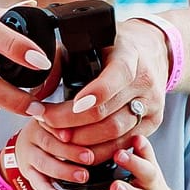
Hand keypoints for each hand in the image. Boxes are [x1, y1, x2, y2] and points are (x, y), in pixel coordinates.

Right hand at [6, 117, 82, 189]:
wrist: (28, 145)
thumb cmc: (53, 132)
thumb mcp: (61, 121)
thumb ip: (76, 122)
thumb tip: (100, 123)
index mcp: (43, 119)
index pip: (52, 122)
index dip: (62, 128)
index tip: (73, 135)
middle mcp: (33, 136)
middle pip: (49, 143)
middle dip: (70, 151)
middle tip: (89, 158)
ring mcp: (29, 155)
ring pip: (43, 163)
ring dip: (63, 171)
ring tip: (82, 176)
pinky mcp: (29, 173)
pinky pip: (37, 183)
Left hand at [35, 18, 167, 148]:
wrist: (153, 50)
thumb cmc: (113, 45)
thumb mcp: (91, 39)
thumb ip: (65, 56)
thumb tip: (37, 80)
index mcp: (130, 54)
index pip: (117, 75)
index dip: (96, 93)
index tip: (73, 104)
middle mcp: (145, 81)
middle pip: (108, 111)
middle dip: (72, 121)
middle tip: (45, 121)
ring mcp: (152, 104)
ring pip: (115, 132)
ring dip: (82, 139)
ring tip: (57, 135)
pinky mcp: (153, 122)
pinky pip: (124, 143)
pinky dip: (100, 149)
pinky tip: (79, 148)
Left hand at [90, 135, 187, 189]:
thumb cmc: (147, 189)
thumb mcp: (146, 170)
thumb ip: (133, 154)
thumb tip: (107, 126)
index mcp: (150, 168)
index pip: (148, 154)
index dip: (143, 146)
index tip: (136, 136)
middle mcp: (149, 185)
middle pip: (147, 173)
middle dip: (134, 163)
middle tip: (120, 154)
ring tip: (115, 186)